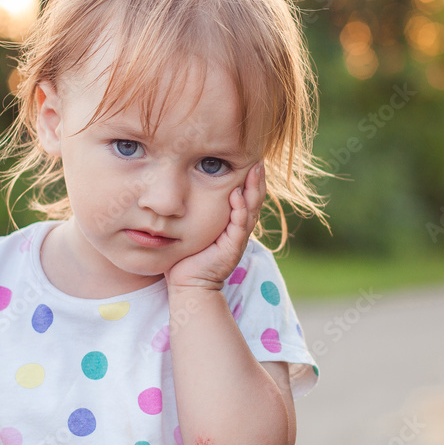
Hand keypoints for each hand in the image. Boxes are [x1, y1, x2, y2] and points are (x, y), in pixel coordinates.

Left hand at [166, 160, 264, 290]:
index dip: (250, 180)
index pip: (246, 198)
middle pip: (254, 200)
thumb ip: (198, 212)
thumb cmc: (187, 258)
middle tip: (259, 159)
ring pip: (251, 209)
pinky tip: (237, 193)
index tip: (250, 160)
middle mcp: (240, 230)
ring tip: (255, 169)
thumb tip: (184, 189)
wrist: (189, 285)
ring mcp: (238, 239)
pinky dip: (239, 208)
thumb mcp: (195, 229)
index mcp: (233, 225)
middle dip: (257, 180)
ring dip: (253, 189)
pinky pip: (239, 224)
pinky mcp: (232, 247)